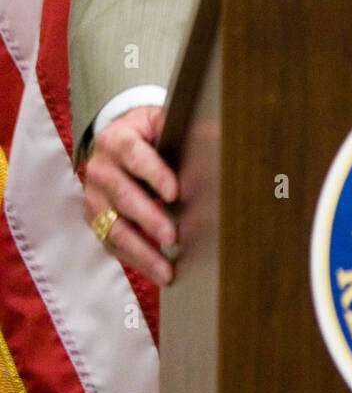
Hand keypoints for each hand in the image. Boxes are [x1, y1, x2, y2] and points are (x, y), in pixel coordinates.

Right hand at [82, 106, 178, 285]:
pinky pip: (112, 244)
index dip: (154, 174)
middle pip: (124, 196)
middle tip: (173, 236)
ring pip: (115, 228)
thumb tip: (215, 136)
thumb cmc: (145, 134)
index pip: (135, 157)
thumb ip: (177, 128)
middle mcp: (100, 169)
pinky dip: (135, 259)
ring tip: (167, 270)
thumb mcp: (157, 122)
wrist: (114, 141)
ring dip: (142, 251)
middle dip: (149, 219)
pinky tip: (156, 270)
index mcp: (116, 140)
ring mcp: (94, 197)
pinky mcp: (94, 219)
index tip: (175, 193)